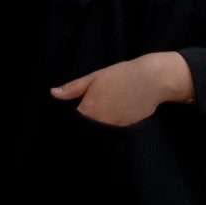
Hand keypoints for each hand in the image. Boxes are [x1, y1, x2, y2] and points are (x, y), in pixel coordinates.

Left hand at [50, 50, 193, 126]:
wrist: (152, 79)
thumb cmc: (121, 74)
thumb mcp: (95, 76)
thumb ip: (73, 88)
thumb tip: (53, 93)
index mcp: (89, 109)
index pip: (75, 121)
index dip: (74, 117)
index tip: (76, 112)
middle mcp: (100, 123)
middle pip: (88, 127)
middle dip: (87, 122)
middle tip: (97, 106)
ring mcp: (114, 128)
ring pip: (101, 130)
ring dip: (100, 124)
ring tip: (109, 107)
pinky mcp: (127, 130)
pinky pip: (114, 130)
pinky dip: (114, 124)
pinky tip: (119, 110)